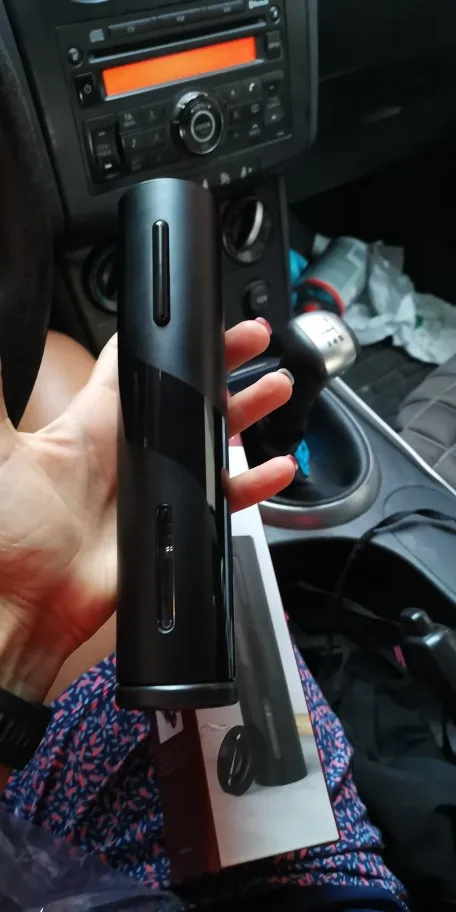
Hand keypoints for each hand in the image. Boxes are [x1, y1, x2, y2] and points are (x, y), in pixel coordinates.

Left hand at [0, 320, 293, 699]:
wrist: (22, 608)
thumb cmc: (4, 530)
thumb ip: (1, 388)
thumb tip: (2, 323)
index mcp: (90, 423)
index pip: (134, 361)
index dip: (168, 334)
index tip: (198, 314)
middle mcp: (127, 450)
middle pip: (187, 393)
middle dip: (224, 363)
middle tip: (255, 340)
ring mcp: (154, 486)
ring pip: (213, 437)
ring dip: (246, 412)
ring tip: (277, 387)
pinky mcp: (171, 524)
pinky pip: (222, 498)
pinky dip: (252, 484)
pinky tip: (276, 467)